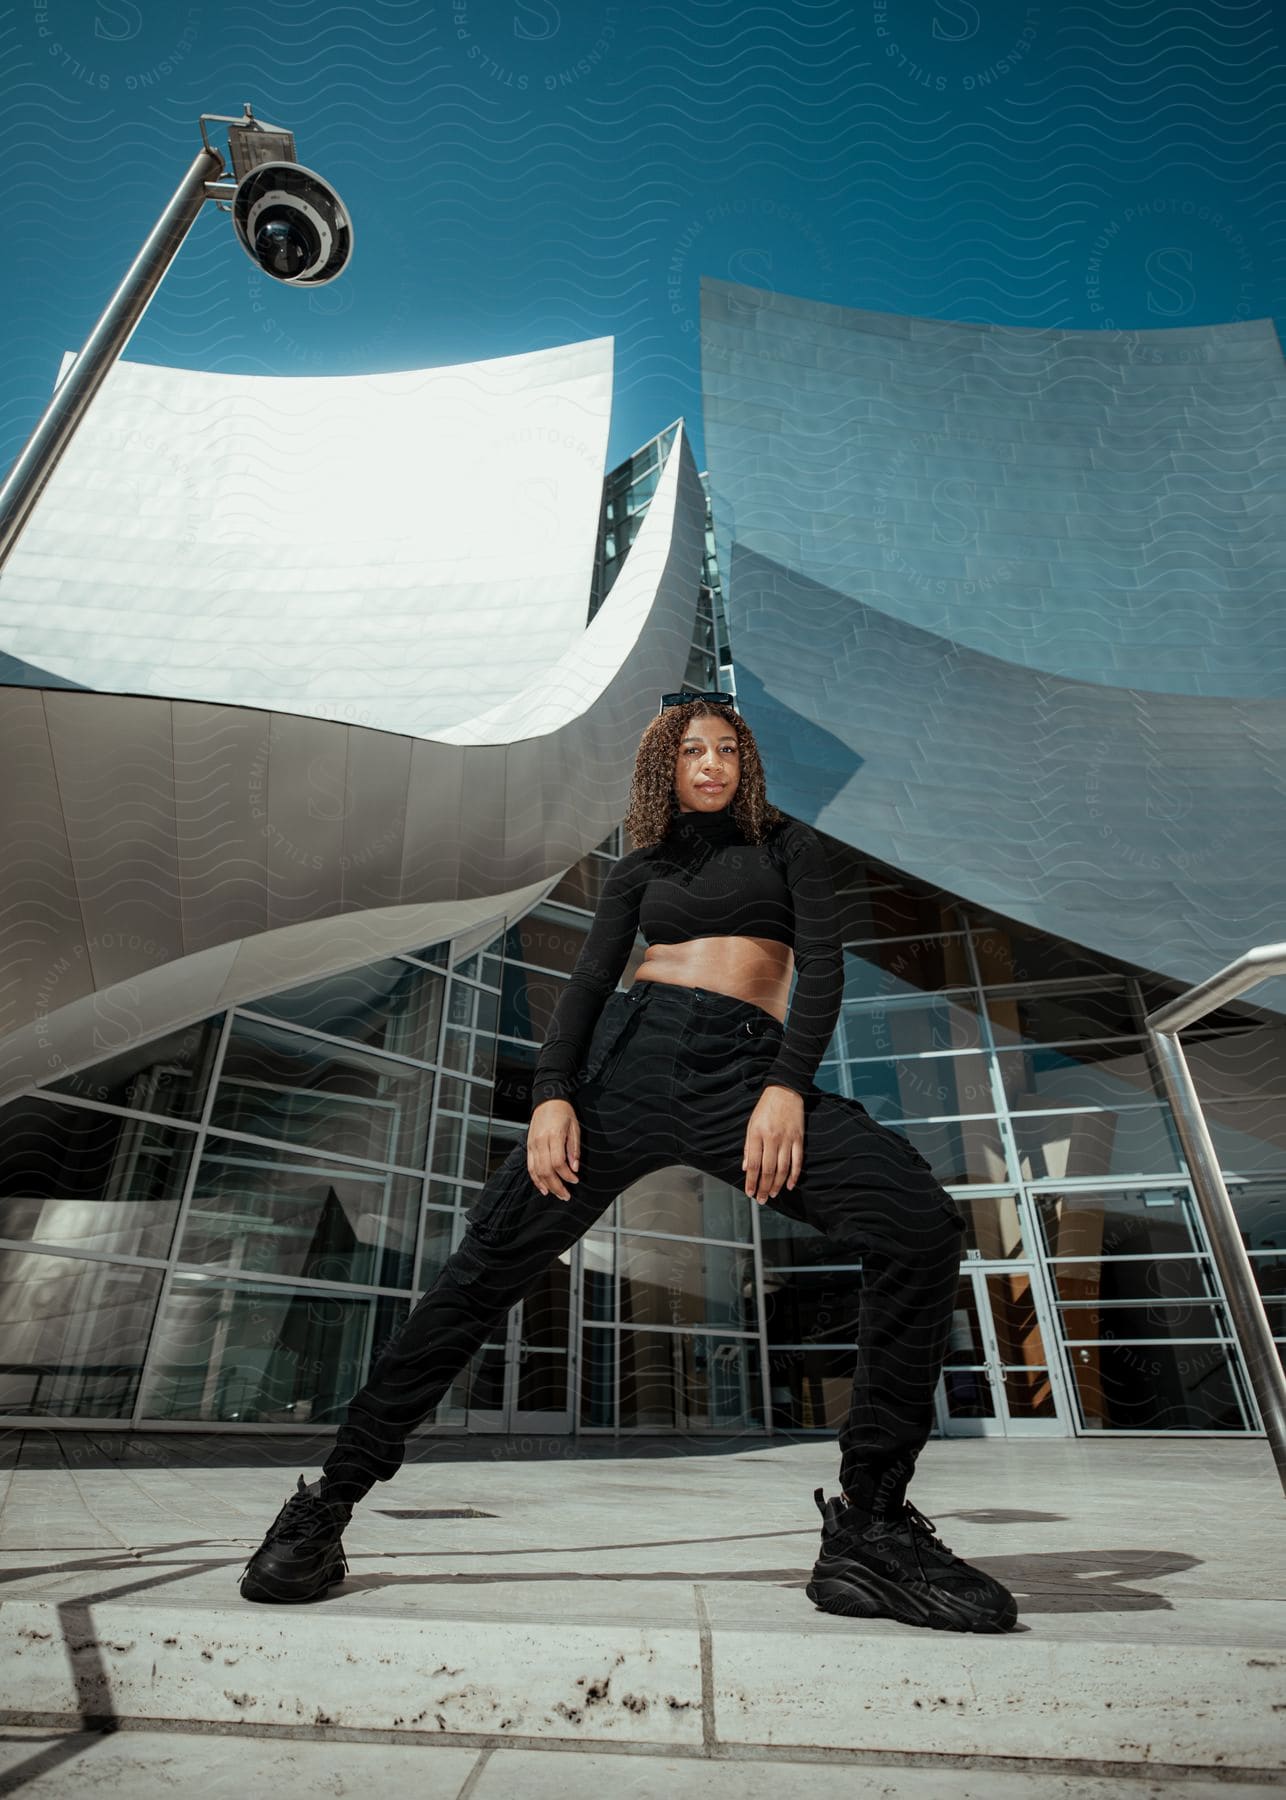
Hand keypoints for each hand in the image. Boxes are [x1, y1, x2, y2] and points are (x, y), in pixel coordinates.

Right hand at [527, 1099, 580, 1199]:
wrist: (547, 1099)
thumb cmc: (563, 1111)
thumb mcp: (574, 1127)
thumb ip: (574, 1149)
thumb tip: (575, 1167)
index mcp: (553, 1136)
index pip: (558, 1162)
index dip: (566, 1175)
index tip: (575, 1180)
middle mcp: (540, 1141)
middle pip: (546, 1170)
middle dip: (557, 1186)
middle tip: (566, 1195)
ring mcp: (532, 1145)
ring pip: (536, 1171)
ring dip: (547, 1186)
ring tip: (556, 1194)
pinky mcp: (529, 1146)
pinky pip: (530, 1167)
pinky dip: (536, 1179)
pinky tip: (543, 1187)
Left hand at [742, 1085, 803, 1202]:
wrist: (785, 1091)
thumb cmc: (765, 1108)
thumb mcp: (751, 1124)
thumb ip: (749, 1147)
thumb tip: (746, 1168)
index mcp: (757, 1134)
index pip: (754, 1164)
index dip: (751, 1181)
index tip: (750, 1193)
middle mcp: (772, 1138)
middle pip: (768, 1169)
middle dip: (764, 1187)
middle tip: (762, 1199)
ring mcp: (787, 1139)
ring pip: (782, 1168)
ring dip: (777, 1184)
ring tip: (772, 1194)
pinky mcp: (799, 1138)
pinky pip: (797, 1161)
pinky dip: (794, 1175)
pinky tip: (789, 1185)